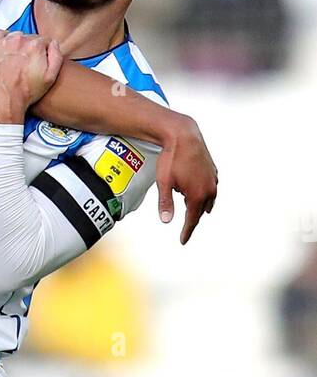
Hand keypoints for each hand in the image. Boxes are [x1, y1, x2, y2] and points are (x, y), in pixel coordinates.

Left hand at [0, 29, 62, 122]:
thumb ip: (56, 56)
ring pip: (16, 36)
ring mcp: (5, 42)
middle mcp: (20, 40)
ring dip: (17, 45)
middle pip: (30, 38)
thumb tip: (54, 44)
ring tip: (15, 61)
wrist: (2, 101)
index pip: (44, 41)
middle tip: (26, 65)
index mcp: (36, 45)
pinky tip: (4, 52)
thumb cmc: (25, 92)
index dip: (43, 52)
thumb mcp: (50, 78)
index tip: (38, 61)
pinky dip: (2, 40)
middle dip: (30, 49)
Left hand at [154, 114, 217, 242]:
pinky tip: (197, 192)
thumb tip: (166, 220)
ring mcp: (213, 179)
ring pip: (208, 200)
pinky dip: (203, 194)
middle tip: (185, 229)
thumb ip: (165, 203)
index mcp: (197, 195)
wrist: (183, 135)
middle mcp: (209, 189)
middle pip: (200, 211)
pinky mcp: (213, 170)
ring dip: (199, 206)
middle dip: (192, 219)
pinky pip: (210, 187)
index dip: (187, 231)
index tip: (183, 240)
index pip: (192, 220)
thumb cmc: (172, 158)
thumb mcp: (164, 183)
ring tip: (191, 211)